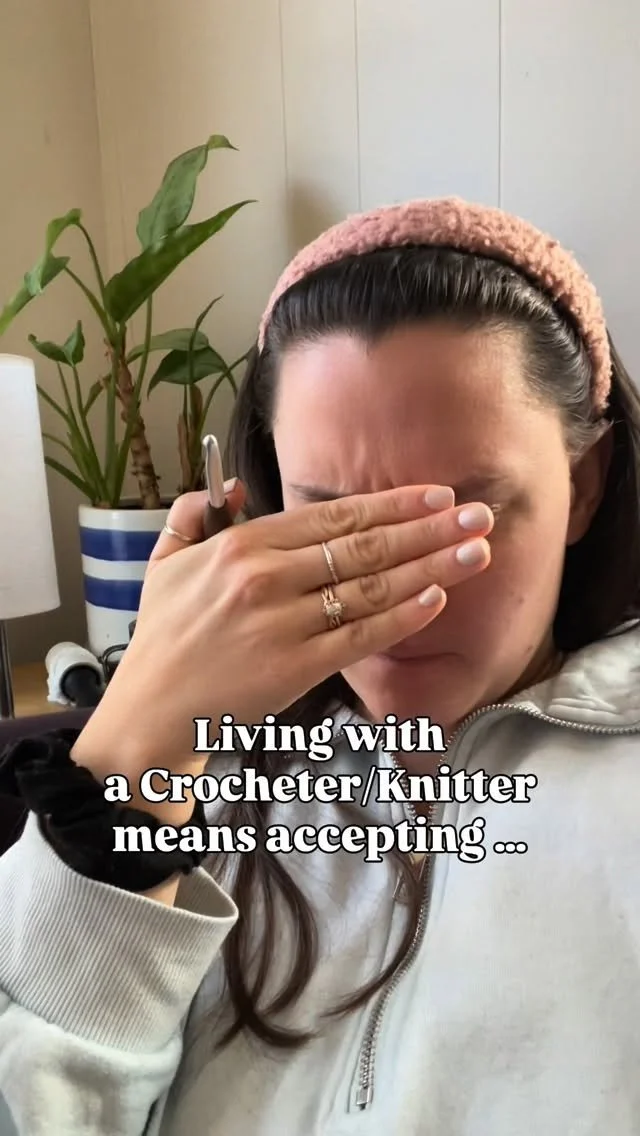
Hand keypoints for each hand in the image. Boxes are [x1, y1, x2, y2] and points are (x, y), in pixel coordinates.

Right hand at [72, 482, 492, 819]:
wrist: (149, 712)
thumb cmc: (162, 639)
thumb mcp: (163, 563)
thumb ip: (193, 514)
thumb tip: (232, 483)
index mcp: (241, 545)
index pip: (332, 516)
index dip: (391, 504)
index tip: (436, 494)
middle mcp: (265, 577)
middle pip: (363, 545)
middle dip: (428, 527)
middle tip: (479, 514)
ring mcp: (282, 623)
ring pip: (370, 587)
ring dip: (431, 567)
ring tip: (476, 551)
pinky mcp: (294, 668)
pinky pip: (360, 636)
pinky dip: (401, 616)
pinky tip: (437, 598)